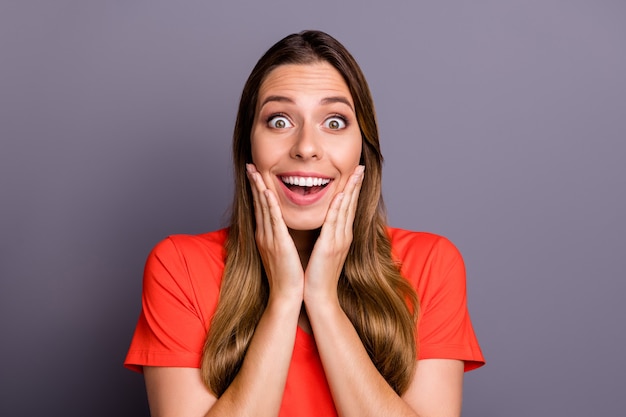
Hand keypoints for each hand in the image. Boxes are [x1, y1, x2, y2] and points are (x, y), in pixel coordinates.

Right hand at [246, 164, 303, 301]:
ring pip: (263, 208)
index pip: (261, 208)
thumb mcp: (281, 252)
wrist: (287, 295)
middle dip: (254, 184)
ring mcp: (269, 239)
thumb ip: (279, 238)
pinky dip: (269, 205)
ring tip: (255, 171)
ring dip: (259, 188)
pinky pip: (273, 220)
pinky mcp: (278, 243)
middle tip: (250, 165)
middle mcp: (264, 235)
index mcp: (266, 236)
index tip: (255, 174)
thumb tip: (281, 228)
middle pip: (258, 204)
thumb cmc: (287, 275)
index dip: (257, 189)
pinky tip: (266, 192)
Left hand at [303, 165, 364, 303]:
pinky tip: (341, 193)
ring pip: (346, 209)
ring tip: (355, 172)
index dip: (353, 190)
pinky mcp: (330, 245)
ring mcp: (339, 240)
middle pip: (352, 205)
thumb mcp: (325, 252)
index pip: (349, 208)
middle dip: (356, 184)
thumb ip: (327, 237)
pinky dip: (338, 206)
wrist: (320, 297)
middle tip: (360, 166)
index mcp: (342, 236)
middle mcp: (344, 236)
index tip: (356, 174)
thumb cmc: (318, 276)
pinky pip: (334, 221)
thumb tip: (325, 227)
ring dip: (350, 189)